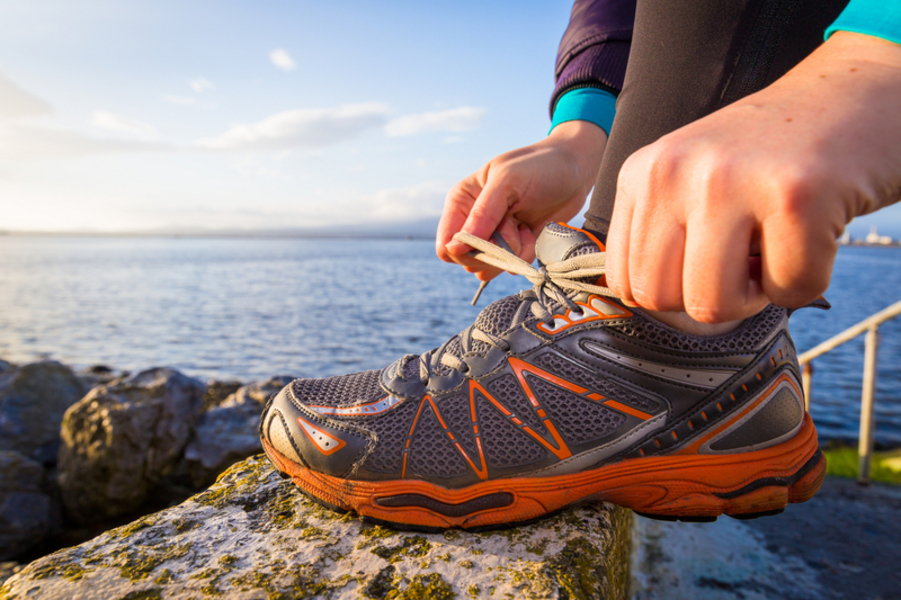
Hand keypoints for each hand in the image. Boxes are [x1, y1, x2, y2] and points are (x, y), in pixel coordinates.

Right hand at [437, 120, 606, 280]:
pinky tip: (533, 232)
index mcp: (463, 202)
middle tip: (514, 222)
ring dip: (511, 252)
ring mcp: (495, 236)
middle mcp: (474, 222)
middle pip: (468, 260)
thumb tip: (455, 248)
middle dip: (494, 248)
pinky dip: (526, 254)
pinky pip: (511, 266)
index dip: (465, 250)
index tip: (489, 237)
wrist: (576, 170)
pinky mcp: (515, 246)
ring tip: (524, 227)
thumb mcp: (508, 182)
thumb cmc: (540, 166)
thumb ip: (481, 215)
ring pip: (489, 267)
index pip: (446, 245)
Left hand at [607, 31, 900, 322]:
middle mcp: (674, 171)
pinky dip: (809, 280)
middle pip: (661, 299)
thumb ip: (658, 231)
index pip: (623, 280)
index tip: (707, 264)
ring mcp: (730, 179)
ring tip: (774, 248)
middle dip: (710, 300)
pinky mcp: (796, 195)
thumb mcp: (693, 178)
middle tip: (745, 260)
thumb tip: (641, 301)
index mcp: (643, 171)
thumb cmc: (773, 154)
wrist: (856, 94)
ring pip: (712, 305)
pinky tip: (814, 233)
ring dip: (754, 296)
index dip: (672, 293)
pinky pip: (789, 290)